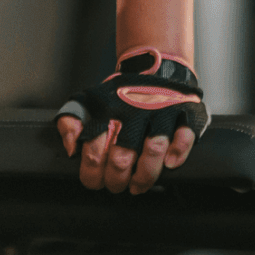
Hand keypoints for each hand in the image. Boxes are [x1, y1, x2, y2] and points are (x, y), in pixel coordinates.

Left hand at [54, 49, 209, 194]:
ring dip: (145, 175)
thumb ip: (69, 122)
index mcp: (108, 112)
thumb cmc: (119, 94)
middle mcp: (133, 113)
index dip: (92, 174)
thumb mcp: (86, 101)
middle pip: (122, 158)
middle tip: (117, 185)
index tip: (95, 180)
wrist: (153, 68)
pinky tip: (170, 163)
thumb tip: (71, 148)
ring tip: (138, 185)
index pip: (94, 152)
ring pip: (154, 149)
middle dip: (117, 180)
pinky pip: (185, 135)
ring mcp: (160, 112)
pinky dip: (178, 152)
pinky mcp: (184, 113)